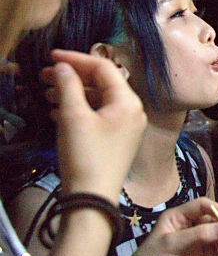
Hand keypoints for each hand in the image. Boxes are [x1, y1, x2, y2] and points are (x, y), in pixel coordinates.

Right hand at [40, 49, 146, 199]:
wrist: (92, 199)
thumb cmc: (85, 156)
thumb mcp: (74, 117)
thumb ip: (69, 85)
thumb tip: (64, 67)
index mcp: (129, 102)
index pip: (104, 68)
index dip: (77, 59)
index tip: (51, 57)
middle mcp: (133, 111)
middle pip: (103, 82)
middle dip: (74, 76)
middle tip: (46, 74)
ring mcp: (127, 127)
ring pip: (99, 99)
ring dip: (74, 92)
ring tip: (48, 91)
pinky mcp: (117, 140)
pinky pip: (99, 115)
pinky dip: (79, 109)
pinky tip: (57, 110)